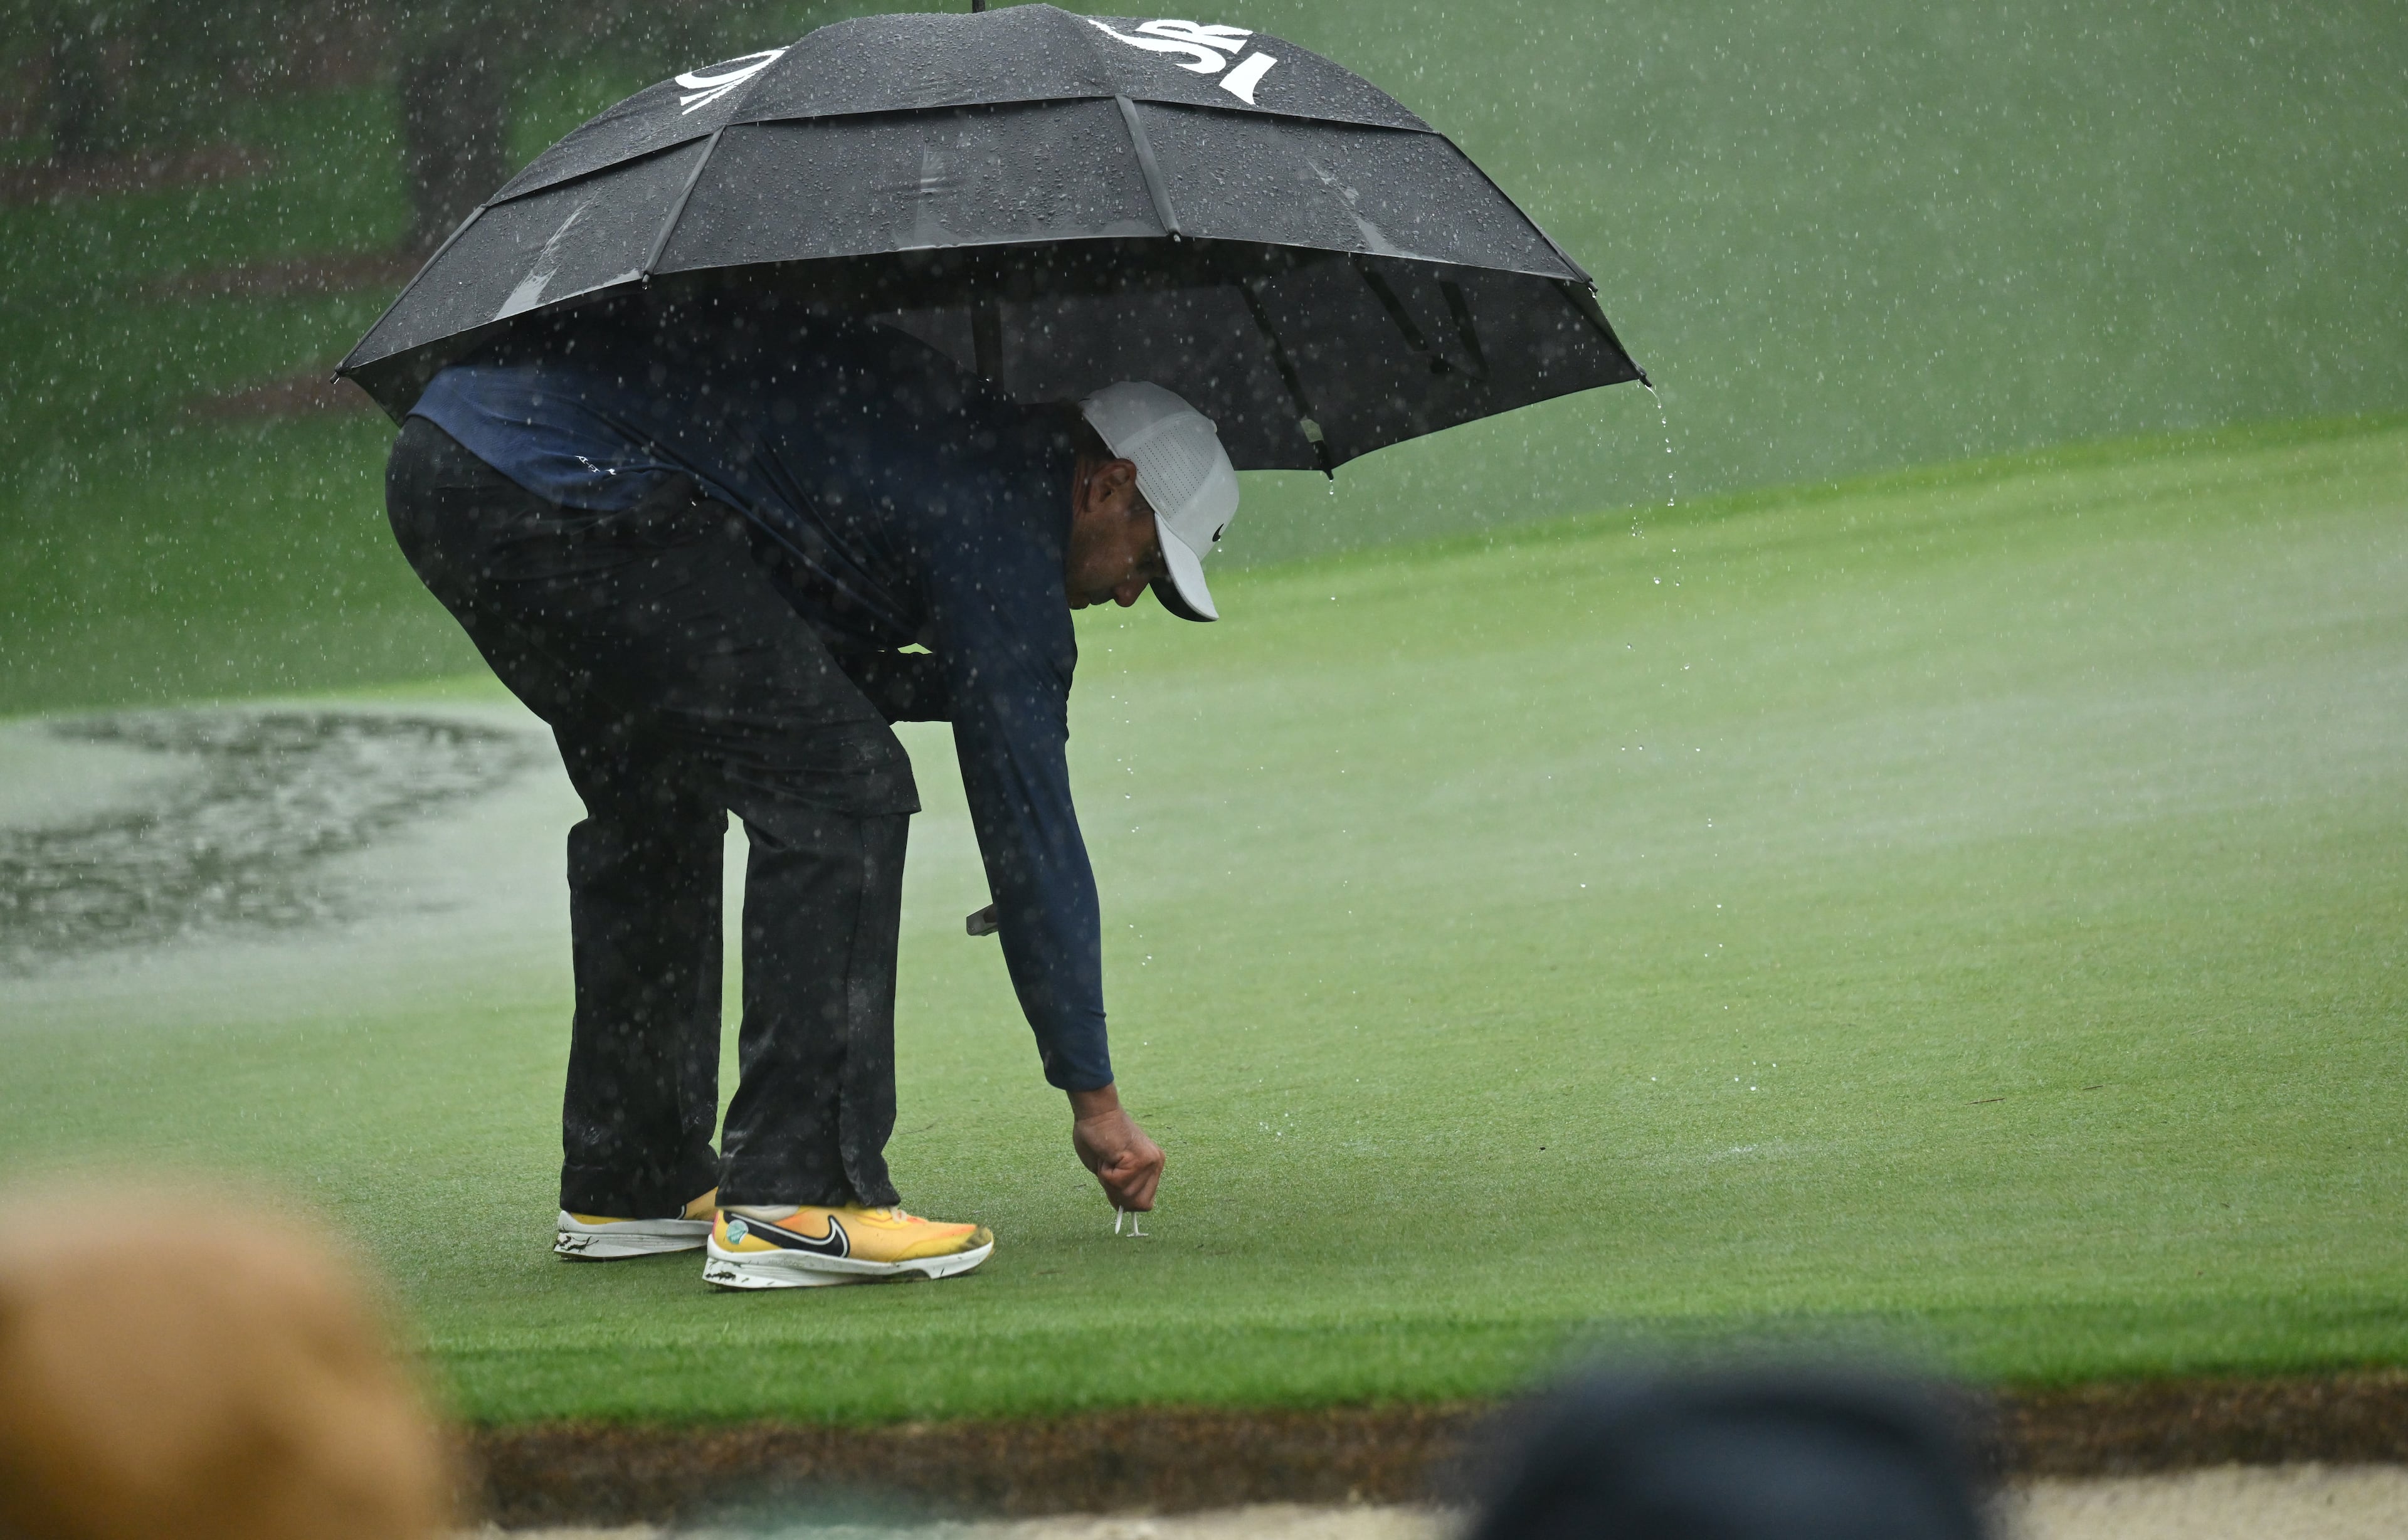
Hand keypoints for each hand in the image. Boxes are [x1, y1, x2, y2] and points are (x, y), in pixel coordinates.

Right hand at [1068, 1084, 1164, 1210]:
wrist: (1095, 1111)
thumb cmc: (1097, 1136)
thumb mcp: (1110, 1170)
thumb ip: (1121, 1188)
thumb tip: (1122, 1209)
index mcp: (1152, 1165)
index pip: (1144, 1203)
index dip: (1125, 1200)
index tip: (1113, 1182)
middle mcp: (1156, 1164)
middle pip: (1137, 1204)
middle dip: (1116, 1192)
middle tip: (1109, 1166)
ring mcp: (1150, 1162)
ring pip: (1126, 1195)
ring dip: (1109, 1180)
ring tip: (1108, 1157)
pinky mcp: (1139, 1160)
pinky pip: (1117, 1183)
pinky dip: (1105, 1173)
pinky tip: (1108, 1154)